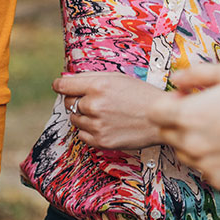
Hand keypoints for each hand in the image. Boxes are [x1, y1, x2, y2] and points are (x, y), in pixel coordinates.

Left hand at [54, 72, 173, 149]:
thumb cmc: (140, 95)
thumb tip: (65, 81)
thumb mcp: (117, 77)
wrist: (159, 119)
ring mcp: (97, 125)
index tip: (60, 87)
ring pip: (75, 120)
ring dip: (84, 116)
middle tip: (94, 102)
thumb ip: (90, 78)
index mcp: (97, 86)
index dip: (60, 86)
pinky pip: (82, 135)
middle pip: (69, 103)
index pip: (63, 86)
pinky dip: (89, 131)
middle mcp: (94, 105)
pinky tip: (105, 125)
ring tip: (104, 114)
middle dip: (77, 101)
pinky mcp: (101, 141)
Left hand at [148, 63, 219, 190]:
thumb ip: (196, 74)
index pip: (154, 114)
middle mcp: (190, 143)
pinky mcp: (218, 180)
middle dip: (179, 123)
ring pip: (185, 154)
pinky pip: (206, 169)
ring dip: (195, 143)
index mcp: (187, 115)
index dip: (167, 105)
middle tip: (206, 115)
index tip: (186, 100)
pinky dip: (214, 160)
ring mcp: (203, 164)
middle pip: (167, 134)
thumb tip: (176, 79)